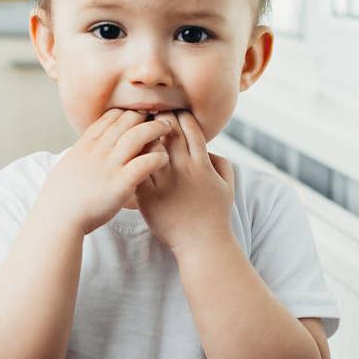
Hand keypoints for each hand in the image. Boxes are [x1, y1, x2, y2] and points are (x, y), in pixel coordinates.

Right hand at [36, 108, 171, 236]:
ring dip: (156, 129)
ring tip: (168, 129)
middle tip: (159, 118)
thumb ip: (83, 151)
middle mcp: (99, 150)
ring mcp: (110, 165)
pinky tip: (165, 158)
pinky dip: (157, 157)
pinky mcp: (120, 183)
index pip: (111, 116)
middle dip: (145, 116)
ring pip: (138, 136)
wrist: (58, 217)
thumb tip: (86, 145)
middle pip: (127, 120)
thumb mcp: (69, 163)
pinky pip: (144, 163)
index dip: (128, 112)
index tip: (139, 114)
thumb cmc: (62, 195)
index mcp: (86, 144)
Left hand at [134, 110, 234, 252]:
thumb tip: (208, 147)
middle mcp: (183, 169)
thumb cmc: (216, 214)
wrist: (201, 244)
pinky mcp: (148, 195)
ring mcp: (164, 182)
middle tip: (153, 115)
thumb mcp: (228, 185)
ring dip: (143, 135)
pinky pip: (136, 169)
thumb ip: (221, 162)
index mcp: (202, 163)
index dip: (180, 116)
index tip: (174, 115)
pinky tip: (131, 153)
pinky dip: (133, 157)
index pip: (189, 126)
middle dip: (160, 118)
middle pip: (168, 130)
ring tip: (138, 130)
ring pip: (149, 146)